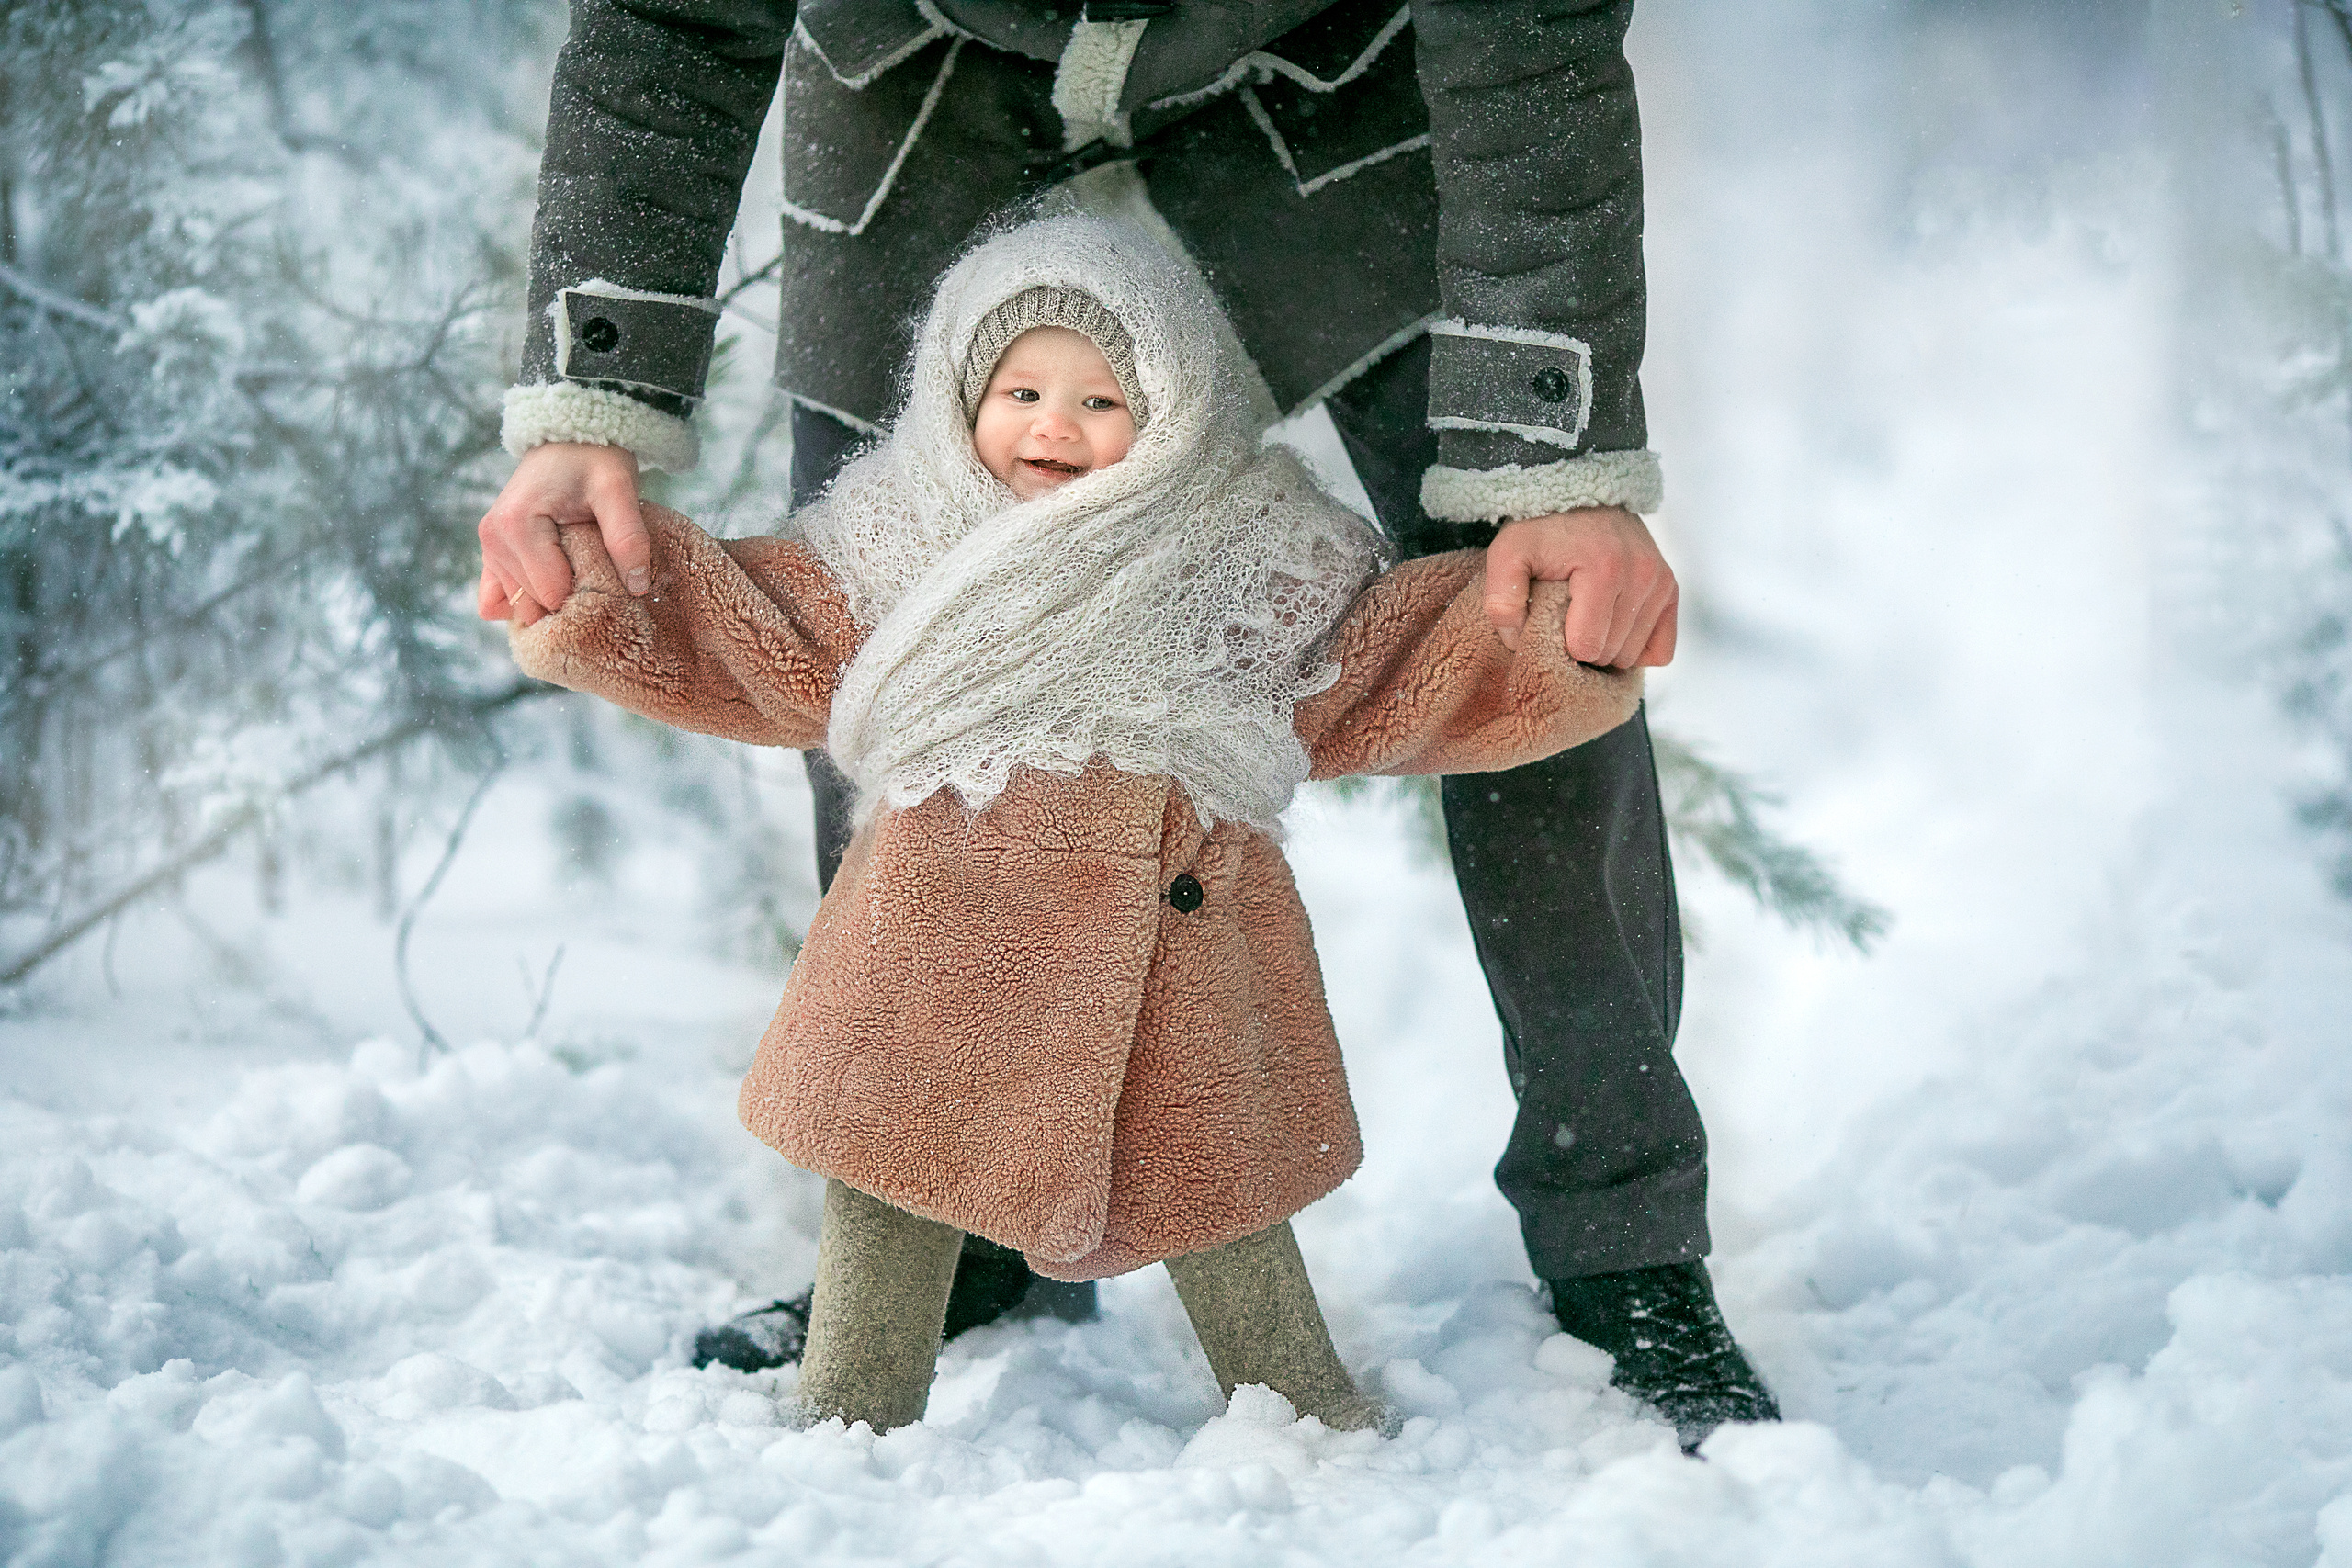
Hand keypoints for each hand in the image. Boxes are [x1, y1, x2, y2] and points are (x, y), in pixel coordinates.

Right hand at [475, 442, 647, 626]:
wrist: (569, 439)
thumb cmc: (593, 459)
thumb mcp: (618, 489)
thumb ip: (628, 536)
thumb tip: (638, 587)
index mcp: (516, 526)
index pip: (552, 593)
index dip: (588, 594)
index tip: (612, 579)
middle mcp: (493, 540)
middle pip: (535, 604)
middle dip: (572, 601)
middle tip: (601, 575)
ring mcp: (488, 548)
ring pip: (521, 606)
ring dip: (553, 602)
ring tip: (583, 573)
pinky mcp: (491, 554)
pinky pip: (496, 601)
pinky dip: (527, 602)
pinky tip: (555, 588)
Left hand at [1483, 506, 1677, 668]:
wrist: (1579, 493)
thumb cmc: (1541, 526)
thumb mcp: (1508, 553)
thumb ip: (1500, 598)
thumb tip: (1515, 641)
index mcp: (1604, 570)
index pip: (1587, 647)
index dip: (1561, 645)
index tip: (1548, 623)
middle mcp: (1642, 576)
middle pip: (1611, 654)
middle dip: (1583, 649)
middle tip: (1565, 622)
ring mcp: (1660, 582)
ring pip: (1633, 654)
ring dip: (1607, 648)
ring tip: (1585, 622)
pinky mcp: (1670, 588)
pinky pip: (1662, 649)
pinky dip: (1636, 649)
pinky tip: (1612, 632)